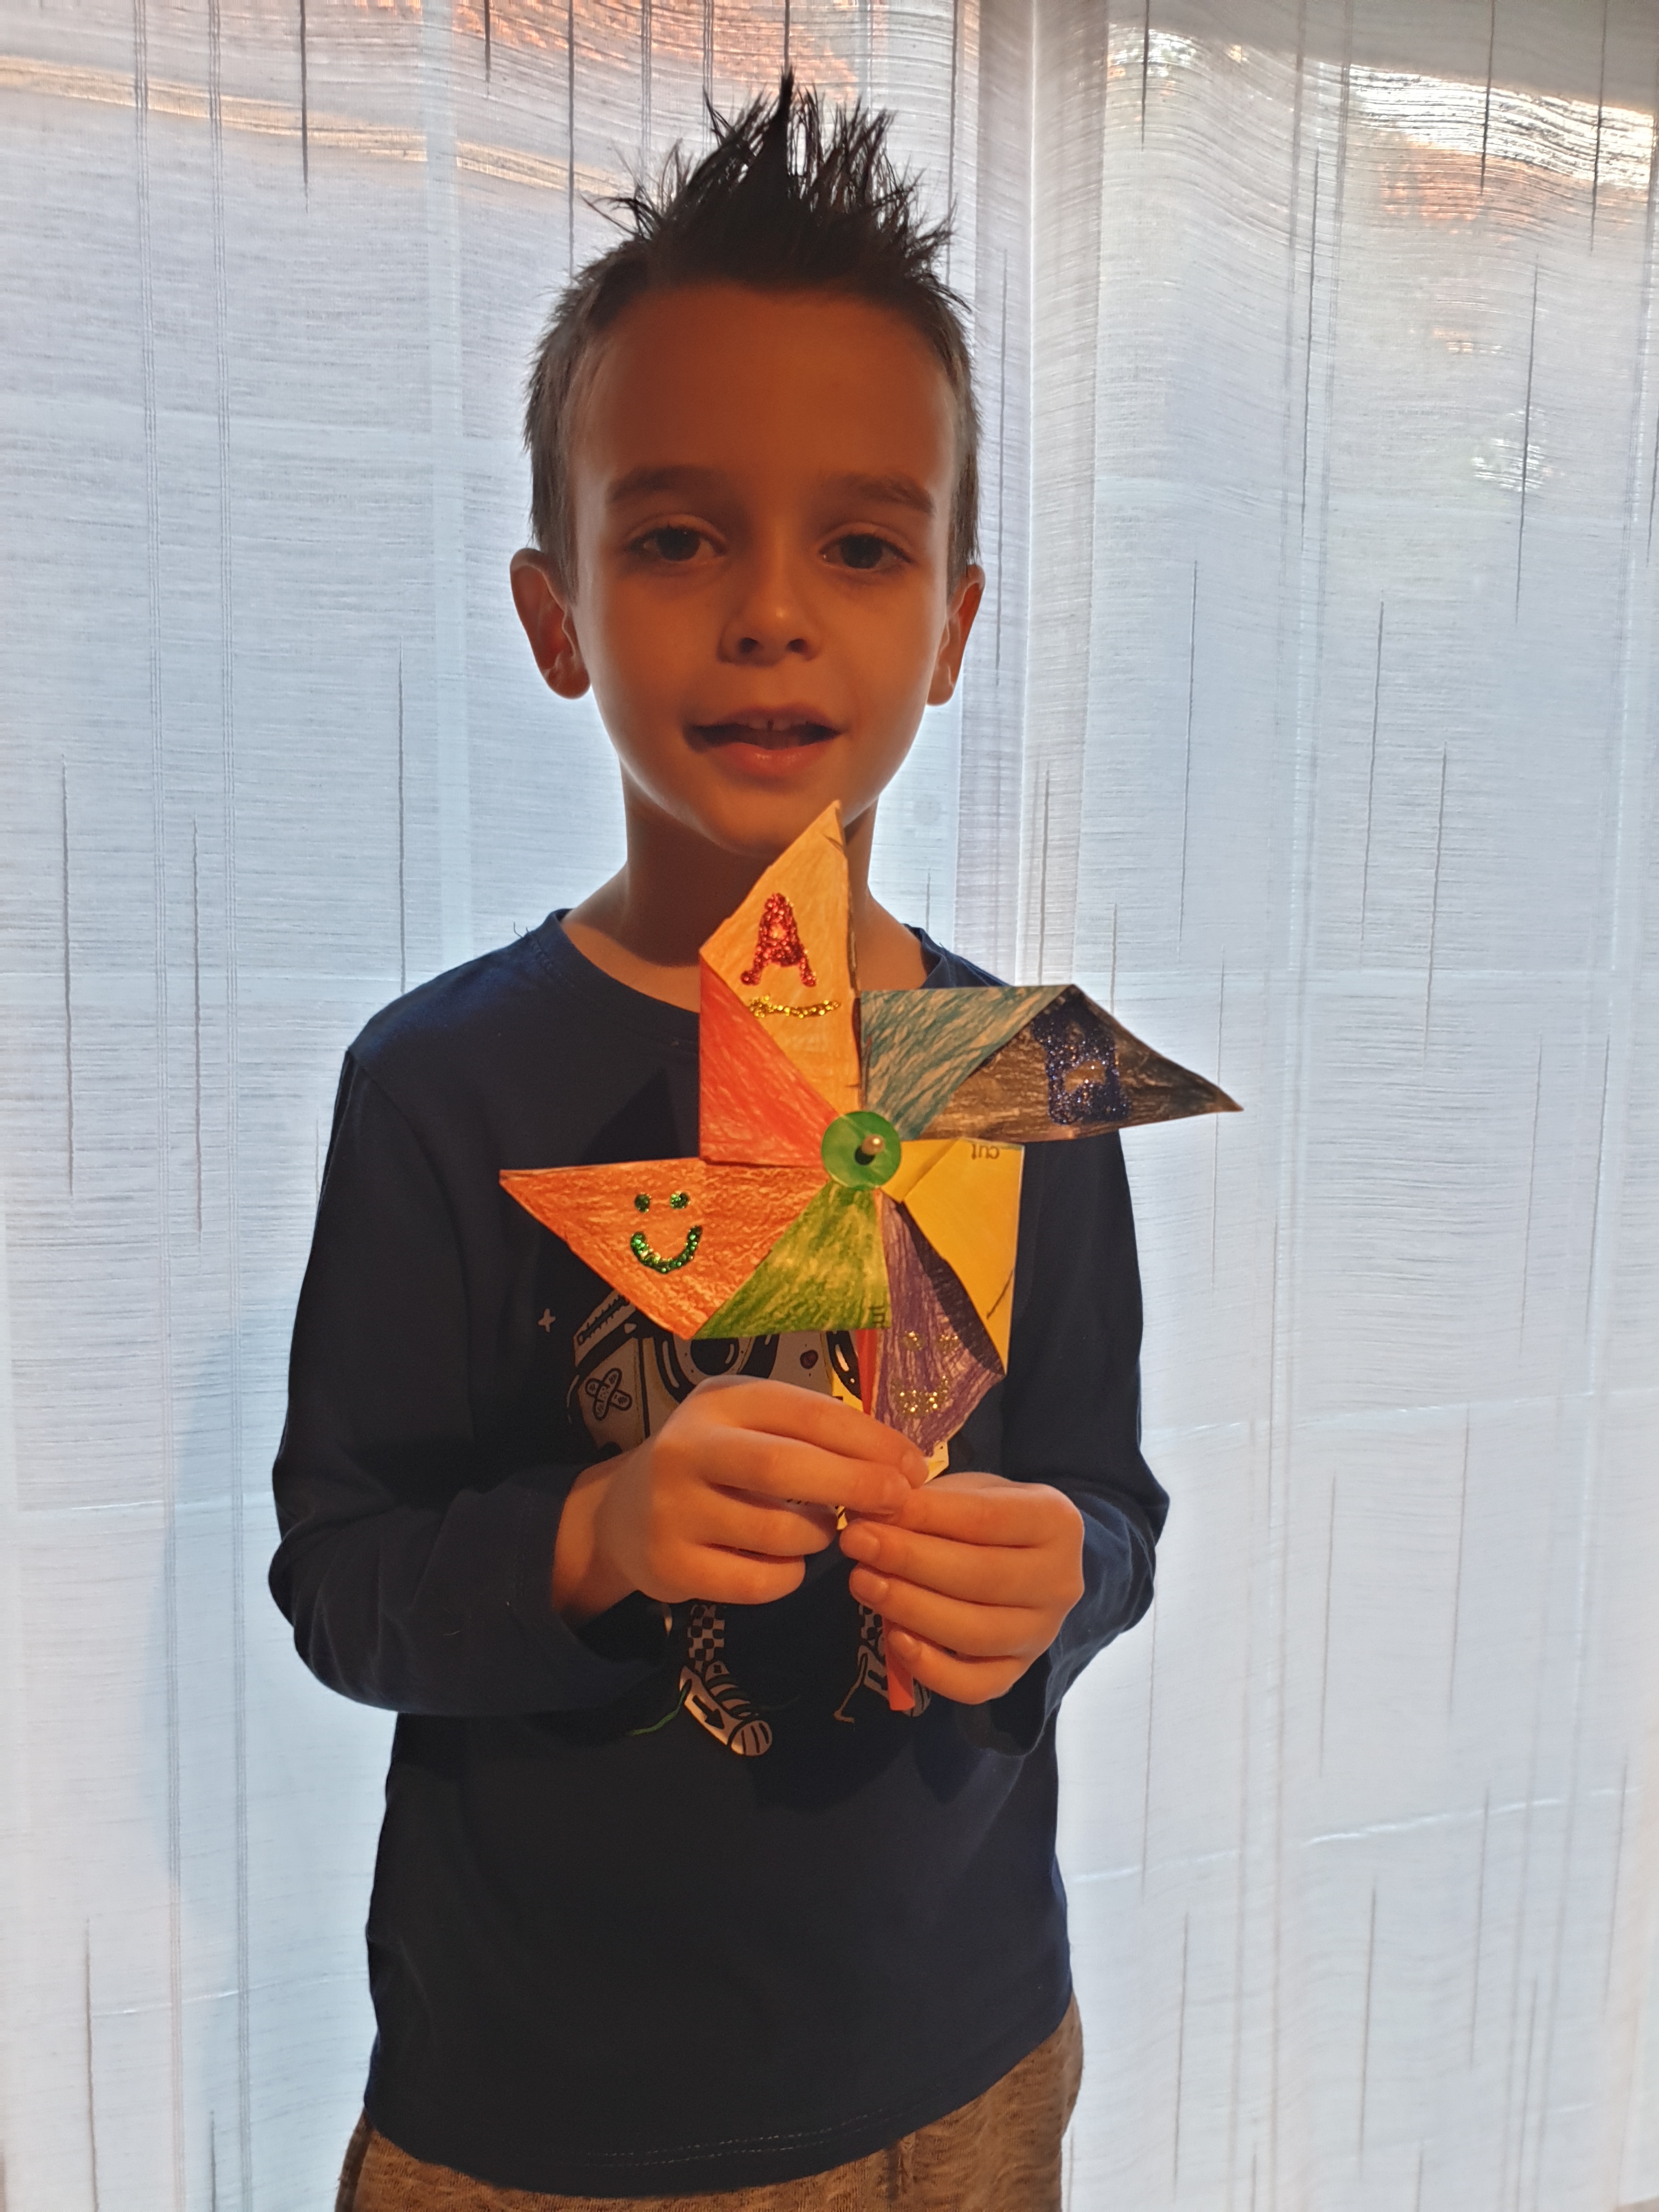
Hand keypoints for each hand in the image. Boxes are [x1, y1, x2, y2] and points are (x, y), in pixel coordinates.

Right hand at [553, 1376, 927, 1622]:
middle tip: (899, 1502)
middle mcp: (688, 1448)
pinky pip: (759, 1580)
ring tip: (822, 1530)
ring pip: (778, 1531)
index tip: (914, 1466)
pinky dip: (789, 1575)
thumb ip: (814, 1435)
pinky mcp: (671, 1566)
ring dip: (820, 1536)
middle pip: (786, 1467)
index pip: (808, 1412)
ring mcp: (672, 1509)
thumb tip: (902, 1463)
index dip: (870, 1441)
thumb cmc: (715, 1462)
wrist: (622, 1515)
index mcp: (721, 1401)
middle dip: (856, 1485)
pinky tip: (784, 1561)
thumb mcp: (753, 1425)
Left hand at [838, 1472, 1084, 1704]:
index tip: (873, 1511)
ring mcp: (1043, 1633)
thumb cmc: (987, 1515)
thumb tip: (870, 1512)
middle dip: (909, 1561)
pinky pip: (976, 1685)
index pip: (986, 1518)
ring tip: (862, 1582)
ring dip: (911, 1608)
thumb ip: (927, 1501)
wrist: (1026, 1556)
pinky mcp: (1020, 1672)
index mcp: (1055, 1521)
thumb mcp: (967, 1491)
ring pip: (977, 1633)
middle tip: (856, 1544)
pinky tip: (895, 1638)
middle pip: (981, 1577)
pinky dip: (933, 1669)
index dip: (925, 1516)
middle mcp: (1060, 1582)